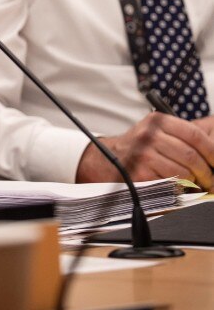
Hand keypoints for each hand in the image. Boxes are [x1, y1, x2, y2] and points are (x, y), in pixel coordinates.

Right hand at [75, 112, 213, 189]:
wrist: (107, 159)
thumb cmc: (141, 148)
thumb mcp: (159, 131)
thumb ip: (186, 135)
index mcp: (158, 121)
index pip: (194, 135)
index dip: (212, 150)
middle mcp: (149, 135)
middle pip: (191, 156)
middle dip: (206, 172)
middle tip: (210, 180)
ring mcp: (143, 154)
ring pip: (184, 172)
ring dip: (193, 182)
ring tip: (191, 183)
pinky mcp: (141, 173)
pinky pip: (171, 184)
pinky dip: (178, 189)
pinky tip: (175, 186)